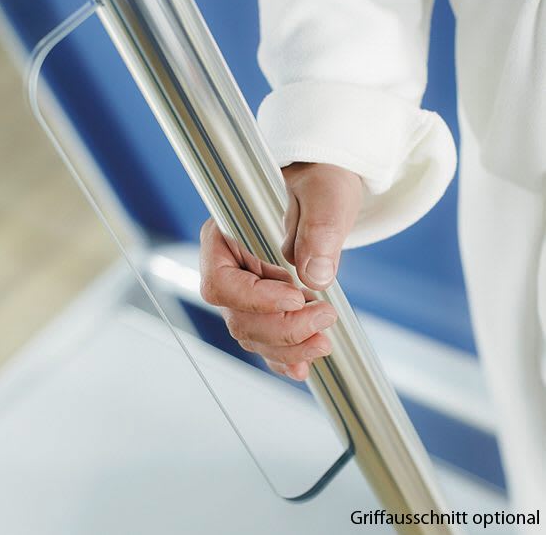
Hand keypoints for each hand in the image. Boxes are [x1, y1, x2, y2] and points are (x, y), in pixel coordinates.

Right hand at [199, 163, 362, 380]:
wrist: (324, 194)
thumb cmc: (317, 182)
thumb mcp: (323, 195)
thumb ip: (318, 230)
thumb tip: (315, 276)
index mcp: (225, 235)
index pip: (221, 281)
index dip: (255, 299)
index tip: (296, 297)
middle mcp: (229, 267)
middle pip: (237, 316)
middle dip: (280, 328)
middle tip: (324, 319)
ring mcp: (244, 290)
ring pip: (251, 334)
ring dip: (286, 346)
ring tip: (323, 341)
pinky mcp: (264, 305)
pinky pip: (265, 339)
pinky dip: (282, 356)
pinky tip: (301, 363)